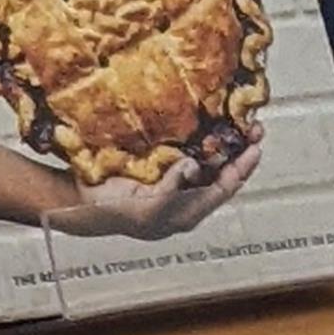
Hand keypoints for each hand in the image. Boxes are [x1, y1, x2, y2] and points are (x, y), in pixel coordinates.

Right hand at [50, 133, 263, 239]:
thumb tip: (194, 164)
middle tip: (254, 128)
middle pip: (219, 175)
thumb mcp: (145, 207)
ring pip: (206, 164)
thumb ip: (171, 190)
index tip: (255, 147)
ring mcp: (170, 182)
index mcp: (186, 212)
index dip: (240, 169)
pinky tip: (203, 125)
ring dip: (222, 143)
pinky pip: (184, 153)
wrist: (78, 203)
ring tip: (237, 122)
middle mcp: (184, 198)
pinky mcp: (156, 168)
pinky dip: (198, 139)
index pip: (222, 189)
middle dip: (238, 152)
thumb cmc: (111, 209)